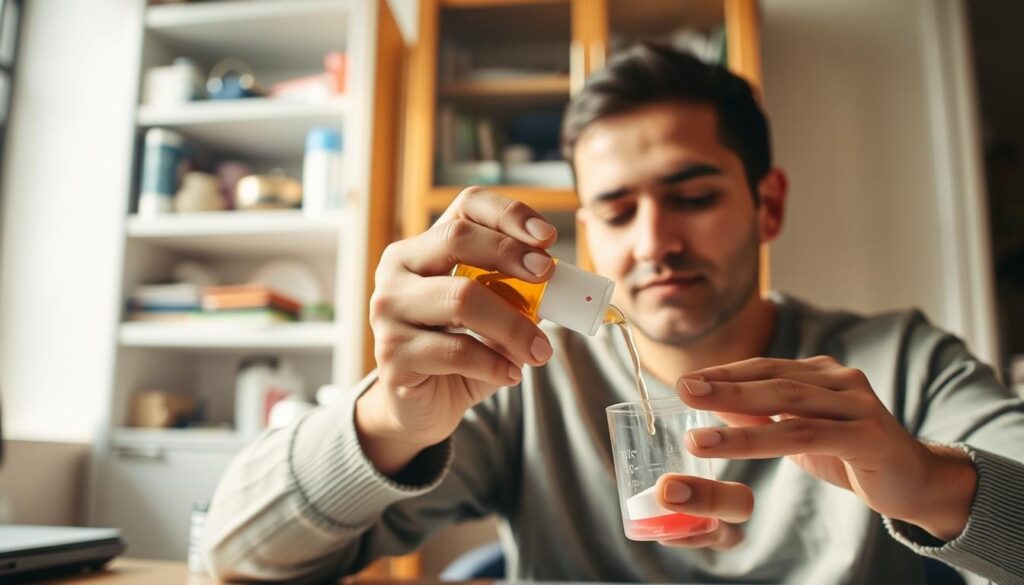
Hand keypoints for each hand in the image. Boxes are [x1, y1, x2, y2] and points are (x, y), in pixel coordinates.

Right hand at [357, 187, 557, 474]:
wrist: (422, 405)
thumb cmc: (461, 350)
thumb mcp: (495, 315)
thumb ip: (520, 294)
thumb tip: (561, 285)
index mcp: (425, 246)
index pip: (466, 206)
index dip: (509, 214)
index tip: (548, 238)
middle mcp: (398, 268)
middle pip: (457, 238)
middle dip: (511, 255)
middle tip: (549, 277)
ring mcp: (388, 309)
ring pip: (461, 298)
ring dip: (513, 325)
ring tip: (540, 351)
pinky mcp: (391, 353)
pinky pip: (456, 351)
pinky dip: (495, 363)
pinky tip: (511, 374)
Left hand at [668, 356, 975, 541]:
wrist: (914, 482)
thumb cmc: (852, 455)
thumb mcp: (801, 435)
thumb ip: (765, 417)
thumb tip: (715, 404)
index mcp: (822, 374)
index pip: (764, 367)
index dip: (723, 373)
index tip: (684, 382)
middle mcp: (840, 380)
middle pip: (771, 378)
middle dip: (723, 385)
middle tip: (683, 389)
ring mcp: (856, 404)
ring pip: (786, 404)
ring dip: (735, 415)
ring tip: (697, 435)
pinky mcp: (867, 435)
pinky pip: (807, 435)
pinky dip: (765, 439)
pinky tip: (733, 445)